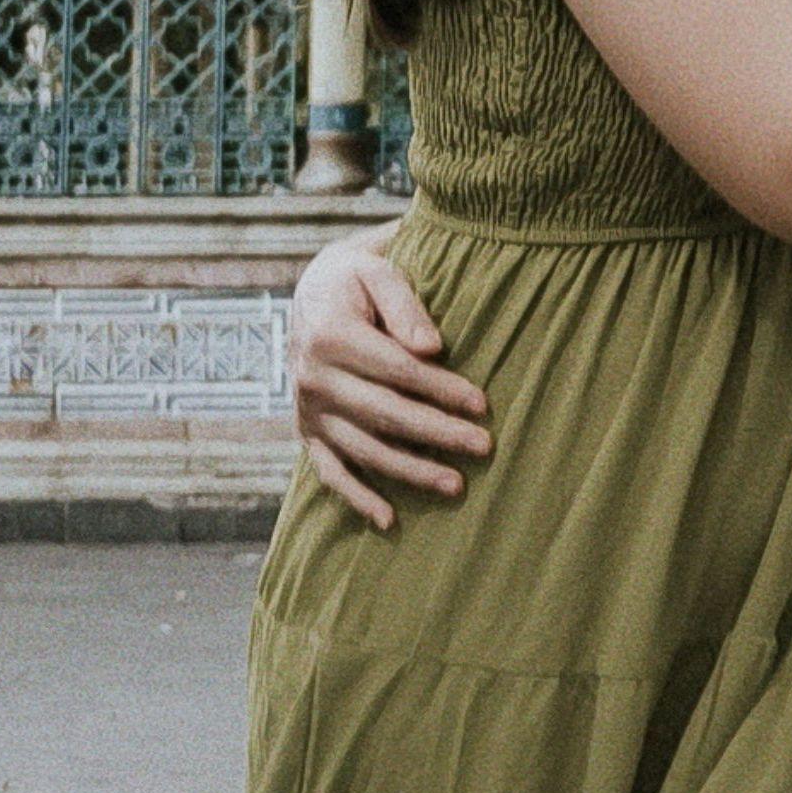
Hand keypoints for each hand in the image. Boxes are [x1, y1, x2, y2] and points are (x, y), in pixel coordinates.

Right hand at [288, 228, 485, 528]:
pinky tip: (389, 520)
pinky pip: (330, 472)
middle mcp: (313, 378)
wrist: (312, 294)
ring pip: (364, 449)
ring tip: (455, 484)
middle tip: (483, 447)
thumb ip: (404, 306)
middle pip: (385, 414)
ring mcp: (308, 411)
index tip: (482, 404)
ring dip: (410, 471)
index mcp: (330, 336)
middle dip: (437, 433)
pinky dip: (356, 498)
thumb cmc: (358, 281)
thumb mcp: (377, 272)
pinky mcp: (308, 432)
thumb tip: (431, 348)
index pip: (397, 370)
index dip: (441, 389)